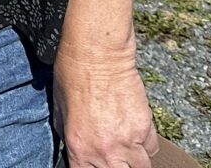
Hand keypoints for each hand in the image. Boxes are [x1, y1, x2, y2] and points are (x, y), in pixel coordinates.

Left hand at [54, 46, 160, 167]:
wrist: (96, 53)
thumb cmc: (72, 74)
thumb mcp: (58, 110)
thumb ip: (67, 136)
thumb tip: (74, 148)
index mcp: (79, 149)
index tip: (93, 163)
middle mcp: (105, 151)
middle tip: (114, 158)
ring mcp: (128, 141)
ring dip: (134, 162)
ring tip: (127, 151)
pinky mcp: (145, 127)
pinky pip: (151, 148)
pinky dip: (146, 145)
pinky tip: (137, 135)